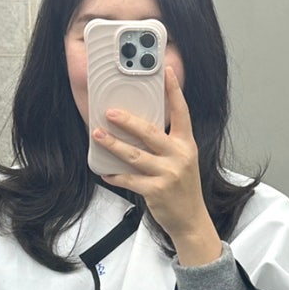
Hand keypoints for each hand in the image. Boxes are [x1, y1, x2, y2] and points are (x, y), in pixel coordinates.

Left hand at [93, 66, 221, 265]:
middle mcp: (179, 156)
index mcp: (186, 144)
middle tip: (109, 112)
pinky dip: (115, 175)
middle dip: (128, 121)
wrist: (191, 219)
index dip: (174, 90)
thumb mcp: (182, 160)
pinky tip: (104, 171)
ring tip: (98, 135)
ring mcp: (168, 174)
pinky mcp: (156, 191)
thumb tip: (137, 127)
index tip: (165, 70)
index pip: (181, 112)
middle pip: (150, 132)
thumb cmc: (183, 188)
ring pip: (134, 155)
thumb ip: (166, 144)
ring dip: (113, 145)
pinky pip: (129, 179)